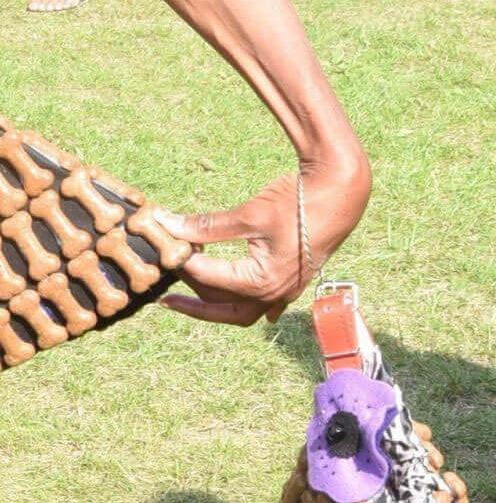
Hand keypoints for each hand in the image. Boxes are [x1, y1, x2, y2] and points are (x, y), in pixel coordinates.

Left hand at [156, 150, 370, 326]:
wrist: (341, 193)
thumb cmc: (297, 202)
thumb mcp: (248, 214)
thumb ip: (206, 225)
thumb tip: (166, 223)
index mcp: (261, 282)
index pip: (207, 277)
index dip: (181, 262)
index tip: (162, 248)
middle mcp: (274, 295)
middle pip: (221, 306)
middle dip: (192, 299)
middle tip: (166, 291)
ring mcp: (285, 291)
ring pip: (240, 309)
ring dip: (214, 302)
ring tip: (187, 293)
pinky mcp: (291, 281)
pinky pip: (262, 303)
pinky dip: (241, 302)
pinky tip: (230, 300)